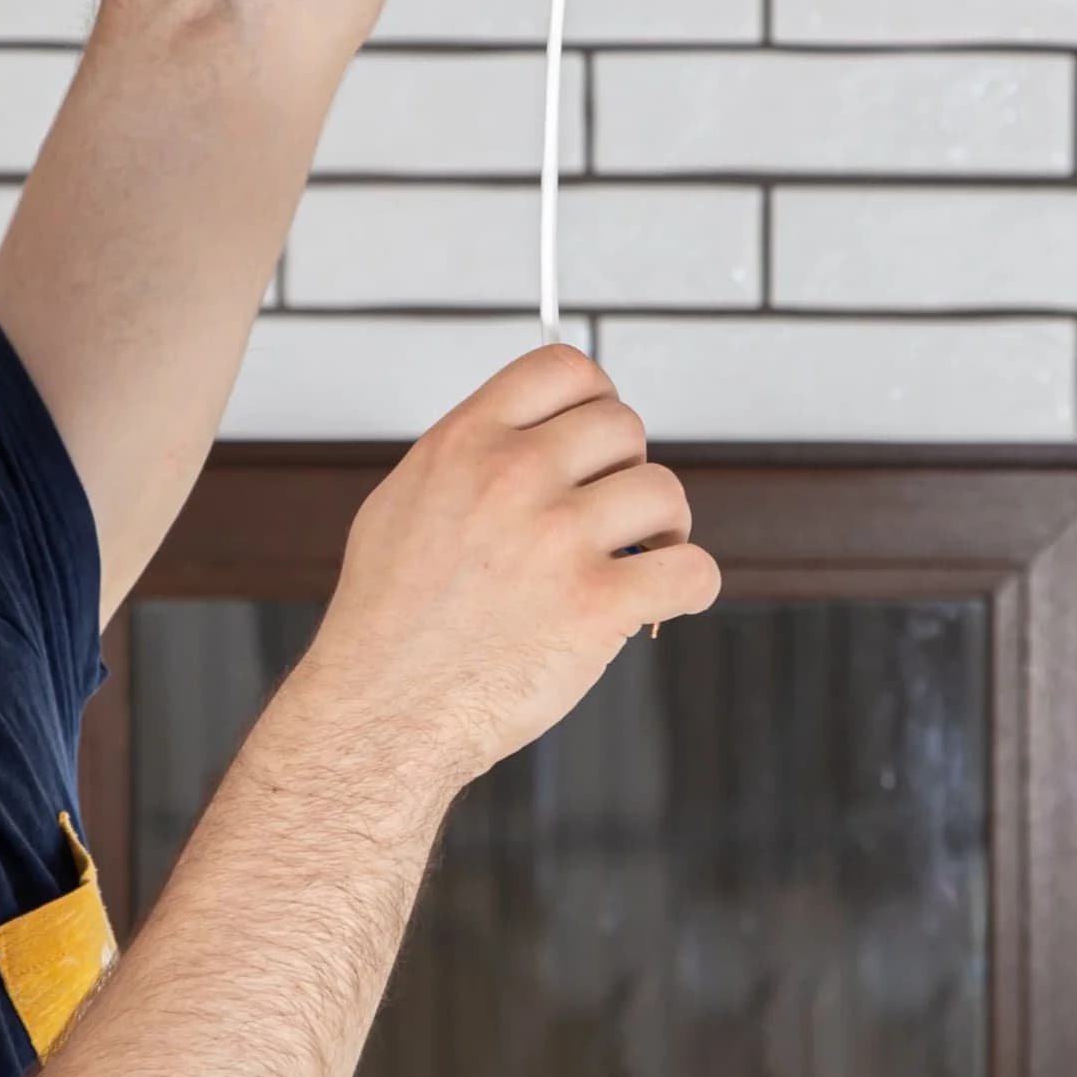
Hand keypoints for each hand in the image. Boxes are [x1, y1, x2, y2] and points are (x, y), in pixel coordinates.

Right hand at [294, 342, 719, 790]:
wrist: (383, 709)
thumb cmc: (388, 620)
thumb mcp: (405, 501)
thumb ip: (471, 457)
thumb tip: (535, 435)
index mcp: (465, 443)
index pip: (564, 368)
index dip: (595, 397)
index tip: (597, 436)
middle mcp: (511, 477)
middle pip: (624, 425)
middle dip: (626, 469)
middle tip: (611, 514)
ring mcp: (556, 538)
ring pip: (666, 491)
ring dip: (662, 528)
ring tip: (635, 560)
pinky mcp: (597, 604)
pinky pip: (692, 569)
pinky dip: (687, 587)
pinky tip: (657, 602)